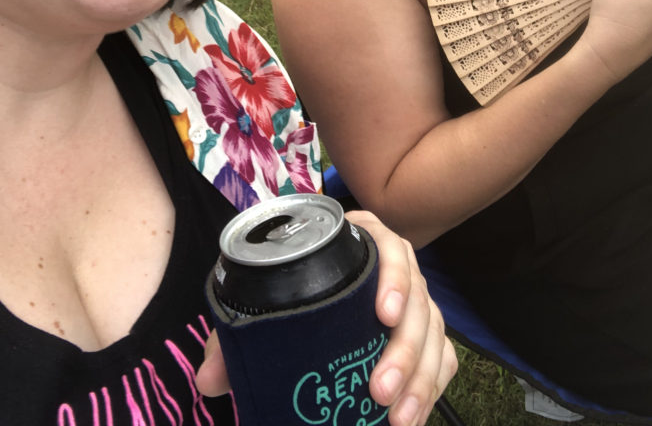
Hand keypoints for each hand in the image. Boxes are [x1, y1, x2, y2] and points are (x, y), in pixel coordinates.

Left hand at [196, 211, 458, 425]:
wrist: (304, 300)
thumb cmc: (286, 292)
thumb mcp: (260, 305)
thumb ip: (233, 338)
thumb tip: (210, 380)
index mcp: (360, 244)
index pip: (390, 247)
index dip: (394, 277)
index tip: (383, 314)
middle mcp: (395, 268)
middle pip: (418, 300)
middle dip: (404, 349)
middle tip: (379, 390)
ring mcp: (414, 302)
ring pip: (434, 334)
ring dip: (421, 378)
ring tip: (398, 418)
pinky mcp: (424, 336)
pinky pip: (441, 358)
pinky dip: (431, 388)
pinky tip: (412, 419)